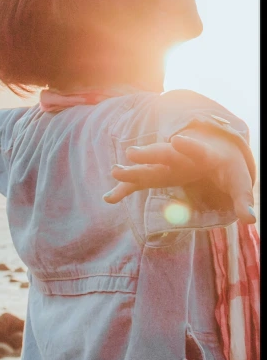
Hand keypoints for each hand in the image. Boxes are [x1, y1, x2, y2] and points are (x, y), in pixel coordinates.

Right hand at [103, 131, 255, 224]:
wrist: (215, 149)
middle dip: (149, 154)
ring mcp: (167, 164)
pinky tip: (109, 198)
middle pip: (164, 154)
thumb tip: (250, 220)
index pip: (197, 149)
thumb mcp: (239, 182)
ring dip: (132, 170)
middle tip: (131, 152)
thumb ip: (242, 200)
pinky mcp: (160, 175)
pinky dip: (126, 188)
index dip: (189, 146)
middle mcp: (181, 156)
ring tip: (114, 171)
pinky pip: (140, 182)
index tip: (178, 140)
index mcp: (204, 155)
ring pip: (148, 166)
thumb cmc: (228, 166)